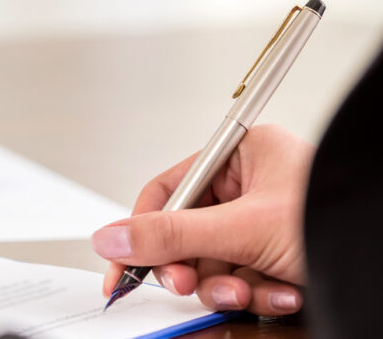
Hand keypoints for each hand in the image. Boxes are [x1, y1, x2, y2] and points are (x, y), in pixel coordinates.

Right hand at [93, 124, 313, 315]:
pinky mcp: (279, 259)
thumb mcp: (244, 230)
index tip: (122, 265)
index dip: (141, 229)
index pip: (168, 190)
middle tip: (189, 284)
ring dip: (228, 286)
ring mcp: (266, 225)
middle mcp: (253, 186)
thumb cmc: (340, 221)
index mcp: (243, 157)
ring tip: (251, 291)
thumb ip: (170, 235)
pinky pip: (243, 279)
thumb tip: (111, 237)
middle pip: (187, 233)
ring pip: (214, 263)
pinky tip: (281, 293)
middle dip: (193, 267)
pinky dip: (256, 294)